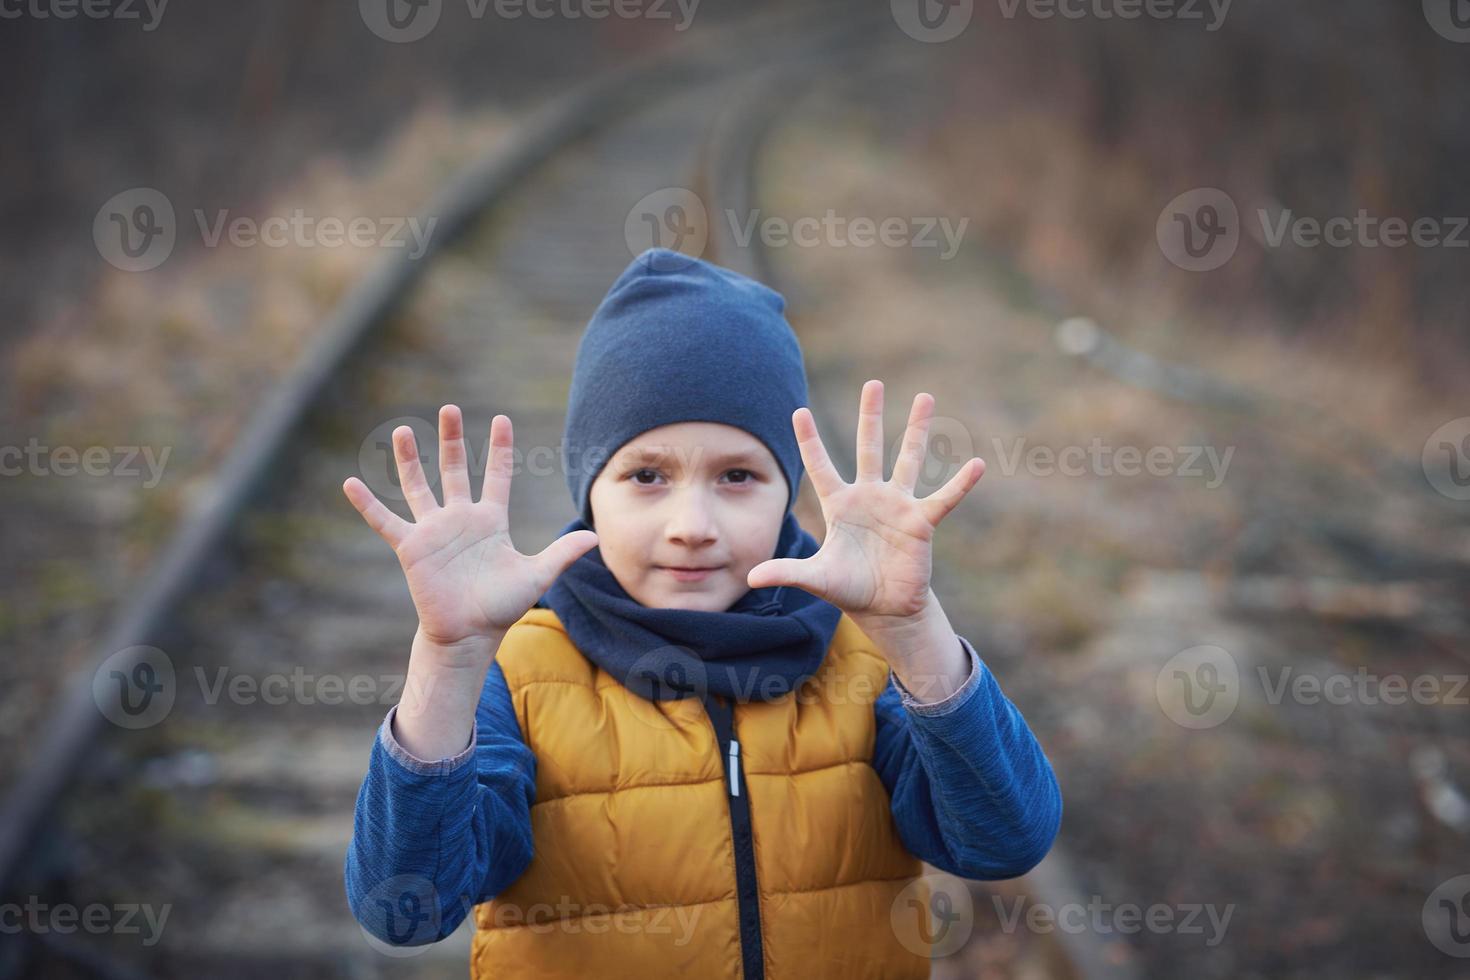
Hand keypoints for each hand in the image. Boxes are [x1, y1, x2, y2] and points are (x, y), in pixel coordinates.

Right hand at [342, 405, 598, 648]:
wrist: (468, 635)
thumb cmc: (501, 607)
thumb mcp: (536, 576)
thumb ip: (562, 553)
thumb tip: (595, 537)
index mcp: (491, 521)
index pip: (496, 475)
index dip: (499, 448)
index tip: (501, 419)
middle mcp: (460, 519)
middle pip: (455, 469)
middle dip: (451, 439)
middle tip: (448, 408)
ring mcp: (433, 531)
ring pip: (418, 486)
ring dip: (408, 460)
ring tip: (400, 430)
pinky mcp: (411, 547)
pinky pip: (385, 521)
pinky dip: (368, 504)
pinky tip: (351, 483)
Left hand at [746, 380, 983, 622]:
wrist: (885, 608)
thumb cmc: (849, 589)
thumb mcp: (815, 578)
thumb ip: (787, 572)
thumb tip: (750, 578)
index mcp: (840, 505)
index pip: (820, 466)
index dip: (809, 440)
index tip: (798, 411)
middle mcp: (869, 496)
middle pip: (868, 448)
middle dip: (870, 416)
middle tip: (873, 383)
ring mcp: (897, 505)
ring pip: (908, 459)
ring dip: (918, 430)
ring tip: (925, 397)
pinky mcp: (921, 522)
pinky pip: (943, 499)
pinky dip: (960, 484)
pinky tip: (976, 464)